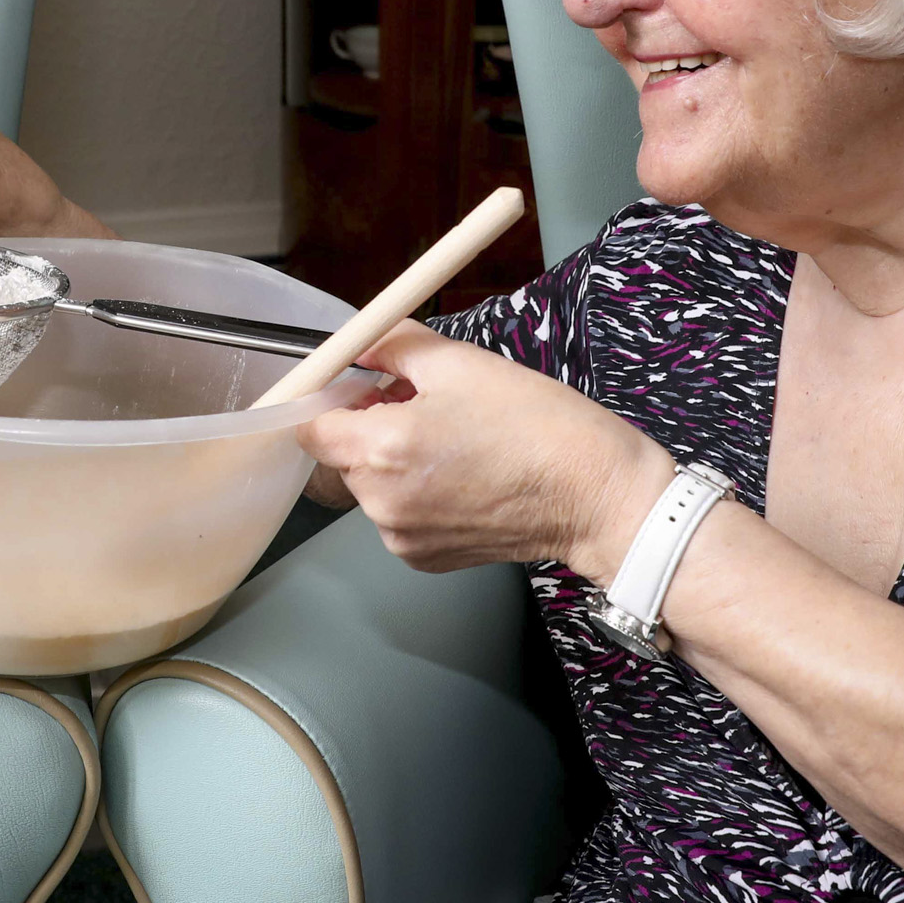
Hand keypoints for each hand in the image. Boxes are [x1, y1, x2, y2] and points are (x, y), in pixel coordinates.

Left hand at [297, 322, 672, 576]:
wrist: (594, 493)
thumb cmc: (537, 427)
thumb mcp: (459, 362)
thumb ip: (391, 346)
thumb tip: (358, 344)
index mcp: (381, 449)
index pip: (309, 425)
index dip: (328, 398)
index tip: (353, 386)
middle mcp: (381, 502)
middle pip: (341, 455)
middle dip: (368, 425)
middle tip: (421, 404)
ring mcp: (401, 537)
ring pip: (370, 485)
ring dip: (392, 459)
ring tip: (452, 440)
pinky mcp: (424, 558)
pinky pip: (397, 515)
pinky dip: (415, 493)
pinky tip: (461, 475)